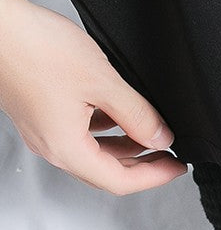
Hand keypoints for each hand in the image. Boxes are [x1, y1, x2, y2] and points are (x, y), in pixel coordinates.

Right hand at [0, 0, 186, 194]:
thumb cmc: (34, 48)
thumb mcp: (103, 83)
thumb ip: (138, 115)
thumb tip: (161, 137)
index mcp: (66, 148)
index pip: (120, 181)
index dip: (155, 177)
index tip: (177, 168)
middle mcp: (51, 146)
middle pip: (107, 171)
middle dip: (143, 166)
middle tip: (170, 156)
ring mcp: (43, 130)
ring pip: (94, 152)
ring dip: (125, 147)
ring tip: (152, 135)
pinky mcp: (40, 113)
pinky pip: (80, 133)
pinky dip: (106, 130)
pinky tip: (120, 115)